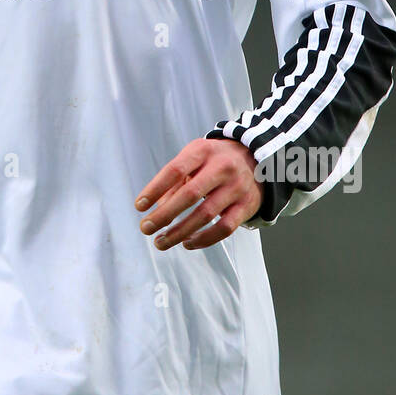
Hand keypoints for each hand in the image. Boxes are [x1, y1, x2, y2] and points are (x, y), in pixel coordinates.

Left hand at [135, 138, 263, 250]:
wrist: (256, 159)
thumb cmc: (214, 160)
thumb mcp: (194, 158)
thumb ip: (175, 181)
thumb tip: (157, 209)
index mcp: (203, 151)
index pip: (175, 170)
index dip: (155, 189)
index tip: (139, 206)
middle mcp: (222, 167)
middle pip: (190, 194)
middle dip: (164, 215)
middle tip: (146, 228)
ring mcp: (236, 187)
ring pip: (205, 215)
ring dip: (180, 232)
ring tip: (161, 242)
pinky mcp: (247, 206)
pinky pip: (224, 228)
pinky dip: (203, 239)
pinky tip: (187, 243)